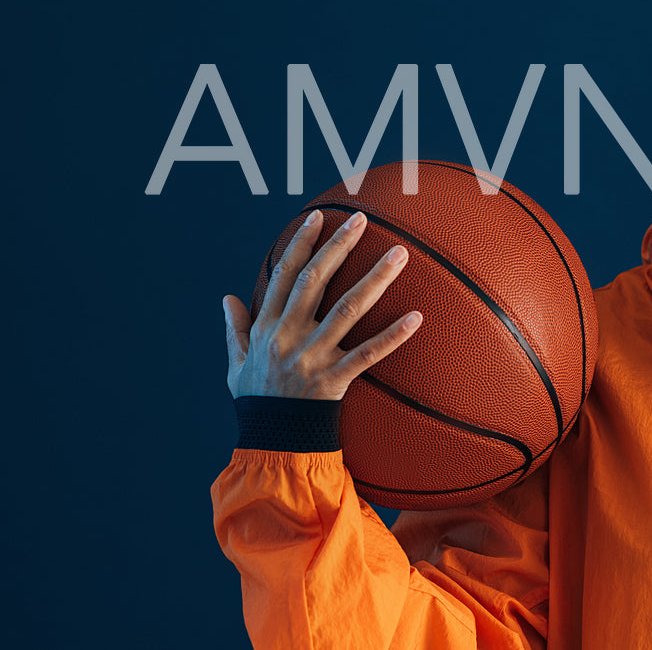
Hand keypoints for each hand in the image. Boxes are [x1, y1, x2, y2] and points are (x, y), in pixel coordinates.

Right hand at [224, 210, 423, 400]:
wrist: (270, 443)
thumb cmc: (257, 402)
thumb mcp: (237, 364)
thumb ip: (236, 329)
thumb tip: (226, 298)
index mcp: (268, 328)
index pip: (284, 275)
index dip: (300, 244)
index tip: (317, 217)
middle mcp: (289, 336)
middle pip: (315, 281)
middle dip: (338, 246)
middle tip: (360, 218)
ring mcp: (313, 357)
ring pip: (348, 309)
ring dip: (375, 278)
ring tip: (400, 253)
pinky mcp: (335, 380)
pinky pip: (369, 354)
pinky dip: (393, 336)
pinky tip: (416, 317)